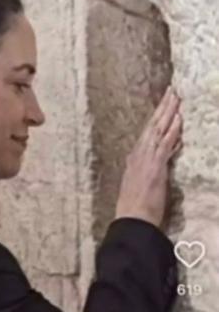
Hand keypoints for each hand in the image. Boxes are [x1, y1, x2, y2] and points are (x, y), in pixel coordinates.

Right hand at [114, 86, 182, 228]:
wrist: (132, 220)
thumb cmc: (135, 208)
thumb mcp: (139, 184)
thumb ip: (148, 170)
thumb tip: (159, 161)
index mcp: (134, 158)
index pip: (148, 133)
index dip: (157, 118)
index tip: (164, 106)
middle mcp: (139, 155)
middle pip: (153, 126)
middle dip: (163, 108)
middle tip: (172, 91)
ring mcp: (146, 159)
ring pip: (159, 130)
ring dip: (169, 113)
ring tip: (177, 98)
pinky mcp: (155, 165)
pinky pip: (165, 143)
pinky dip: (172, 131)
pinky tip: (178, 119)